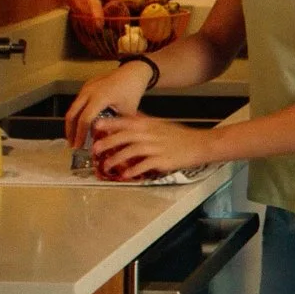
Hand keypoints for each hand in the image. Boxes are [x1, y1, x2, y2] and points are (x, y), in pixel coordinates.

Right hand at [64, 63, 150, 145]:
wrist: (134, 71)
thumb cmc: (132, 91)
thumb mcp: (128, 111)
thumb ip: (117, 126)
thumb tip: (109, 142)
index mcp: (99, 97)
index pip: (85, 119)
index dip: (81, 134)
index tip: (79, 146)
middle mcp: (89, 91)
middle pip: (72, 114)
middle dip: (70, 131)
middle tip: (72, 145)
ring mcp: (86, 87)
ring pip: (73, 108)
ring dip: (72, 123)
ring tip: (75, 138)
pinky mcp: (87, 86)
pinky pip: (78, 102)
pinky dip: (77, 114)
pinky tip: (81, 124)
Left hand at [87, 112, 216, 180]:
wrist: (200, 144)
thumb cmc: (180, 136)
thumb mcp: (160, 124)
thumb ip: (144, 122)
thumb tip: (129, 118)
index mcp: (149, 124)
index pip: (124, 121)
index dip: (109, 124)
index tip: (95, 127)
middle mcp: (150, 134)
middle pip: (124, 137)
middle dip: (107, 143)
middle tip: (95, 150)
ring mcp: (156, 147)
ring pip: (131, 151)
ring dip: (116, 159)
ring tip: (107, 166)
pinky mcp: (162, 160)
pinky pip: (144, 165)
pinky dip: (133, 170)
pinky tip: (125, 175)